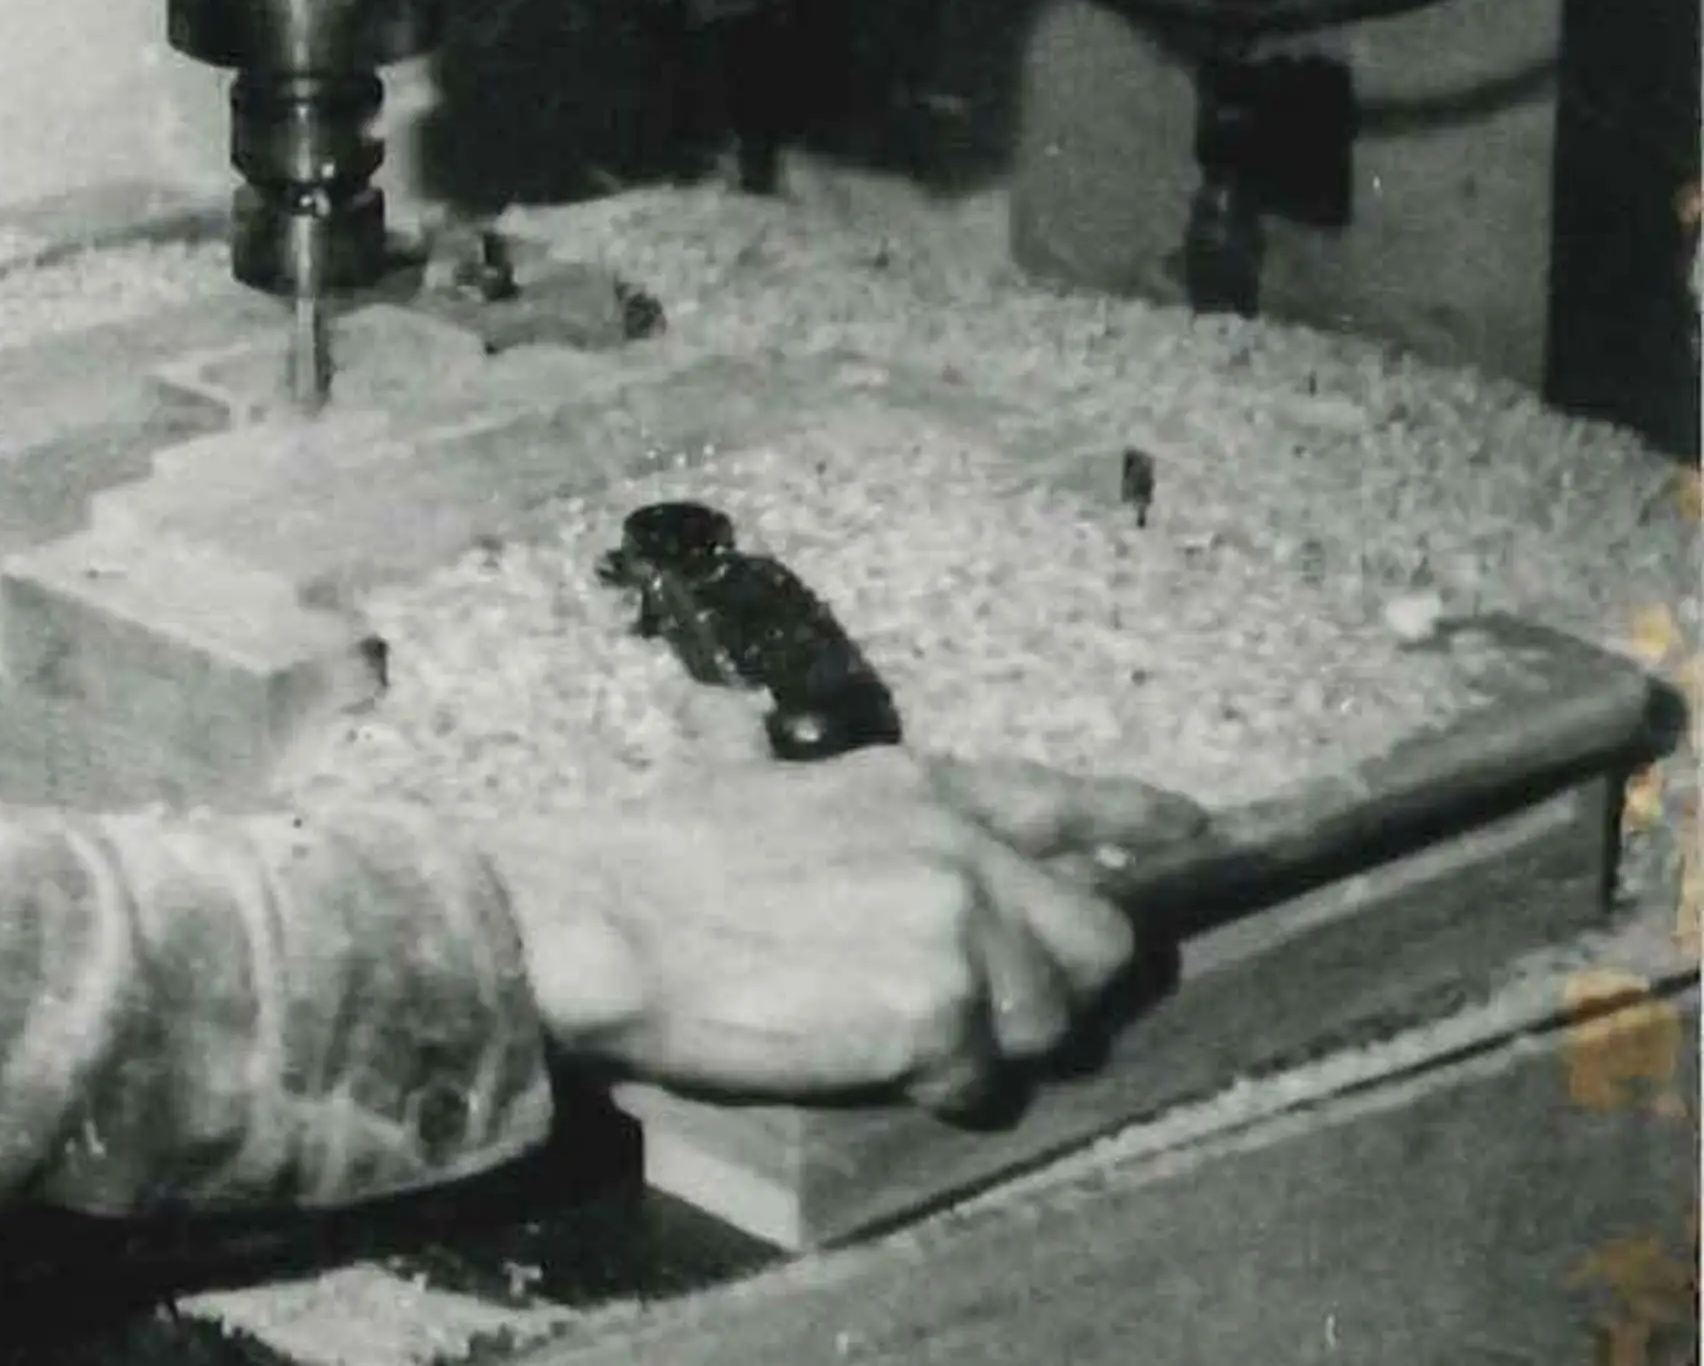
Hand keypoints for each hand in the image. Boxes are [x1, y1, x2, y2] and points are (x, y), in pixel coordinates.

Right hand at [476, 752, 1206, 1115]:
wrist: (612, 924)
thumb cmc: (649, 853)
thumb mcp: (718, 772)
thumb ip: (744, 742)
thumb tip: (718, 707)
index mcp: (914, 786)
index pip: (1058, 799)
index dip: (1133, 818)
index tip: (1186, 828)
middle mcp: (957, 848)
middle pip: (1092, 935)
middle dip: (1055, 982)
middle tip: (992, 1013)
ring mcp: (957, 929)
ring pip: (1046, 1020)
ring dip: (991, 1047)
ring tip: (917, 1046)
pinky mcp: (940, 1012)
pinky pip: (984, 1080)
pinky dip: (945, 1091)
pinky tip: (890, 1073)